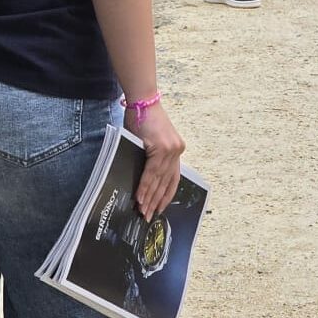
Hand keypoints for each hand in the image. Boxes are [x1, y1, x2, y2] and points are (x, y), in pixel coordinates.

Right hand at [126, 103, 184, 219]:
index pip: (172, 178)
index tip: (159, 209)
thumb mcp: (150, 141)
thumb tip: (144, 180)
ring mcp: (170, 149)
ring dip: (149, 198)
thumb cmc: (143, 118)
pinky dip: (145, 186)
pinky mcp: (161, 147)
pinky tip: (140, 197)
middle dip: (156, 201)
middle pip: (166, 182)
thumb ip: (151, 157)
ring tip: (142, 211)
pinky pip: (151, 172)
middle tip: (148, 216)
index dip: (165, 195)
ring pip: (159, 180)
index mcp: (176, 149)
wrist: (142, 100)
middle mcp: (176, 150)